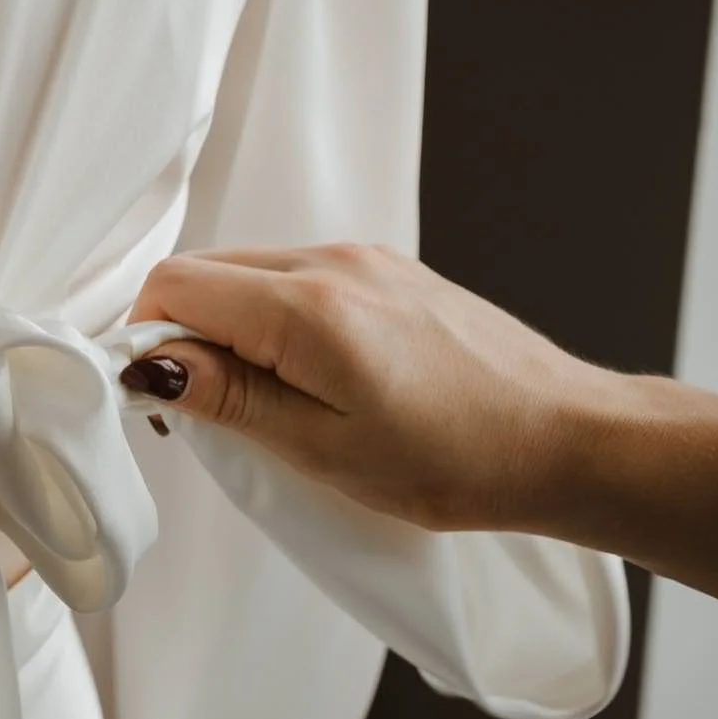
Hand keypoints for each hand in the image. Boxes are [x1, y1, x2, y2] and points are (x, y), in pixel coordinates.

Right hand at [125, 244, 616, 532]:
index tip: (168, 404)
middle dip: (184, 335)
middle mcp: (331, 262)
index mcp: (307, 307)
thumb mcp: (324, 448)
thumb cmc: (458, 459)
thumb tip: (149, 362)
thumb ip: (229, 396)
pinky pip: (296, 279)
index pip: (174, 286)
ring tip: (269, 403)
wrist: (569, 439)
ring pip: (249, 274)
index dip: (148, 342)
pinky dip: (275, 320)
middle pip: (205, 272)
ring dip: (231, 329)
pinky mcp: (387, 269)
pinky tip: (310, 378)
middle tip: (212, 414)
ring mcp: (363, 259)